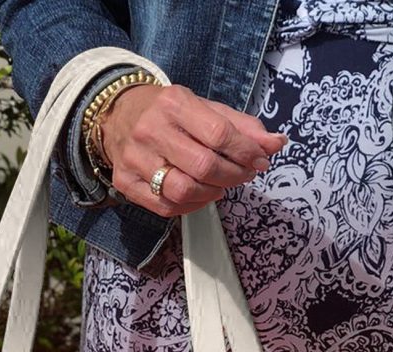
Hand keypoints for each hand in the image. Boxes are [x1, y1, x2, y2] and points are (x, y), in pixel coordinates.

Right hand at [98, 83, 287, 215]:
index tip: (260, 160)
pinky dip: (190, 206)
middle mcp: (151, 130)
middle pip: (203, 165)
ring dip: (211, 194)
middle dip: (233, 175)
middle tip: (244, 175)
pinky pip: (165, 206)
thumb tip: (276, 144)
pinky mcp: (125, 182)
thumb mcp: (204, 109)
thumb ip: (241, 126)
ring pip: (183, 190)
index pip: (219, 133)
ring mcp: (135, 159)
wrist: (116, 115)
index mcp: (174, 103)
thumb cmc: (168, 114)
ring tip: (221, 186)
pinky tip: (200, 195)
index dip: (246, 152)